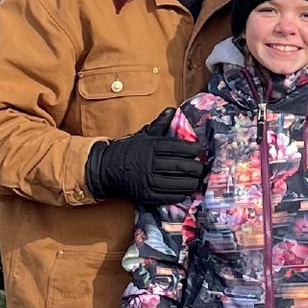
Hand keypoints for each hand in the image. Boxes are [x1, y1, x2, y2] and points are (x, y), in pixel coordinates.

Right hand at [85, 109, 205, 204]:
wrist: (104, 169)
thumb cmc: (127, 151)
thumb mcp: (142, 135)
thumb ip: (159, 124)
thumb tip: (172, 110)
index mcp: (150, 146)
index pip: (178, 148)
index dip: (193, 149)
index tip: (200, 150)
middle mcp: (149, 163)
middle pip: (180, 166)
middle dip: (196, 168)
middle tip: (203, 167)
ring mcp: (147, 181)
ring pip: (177, 183)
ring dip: (191, 182)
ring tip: (197, 180)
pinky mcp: (145, 195)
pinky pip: (168, 197)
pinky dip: (180, 194)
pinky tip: (185, 191)